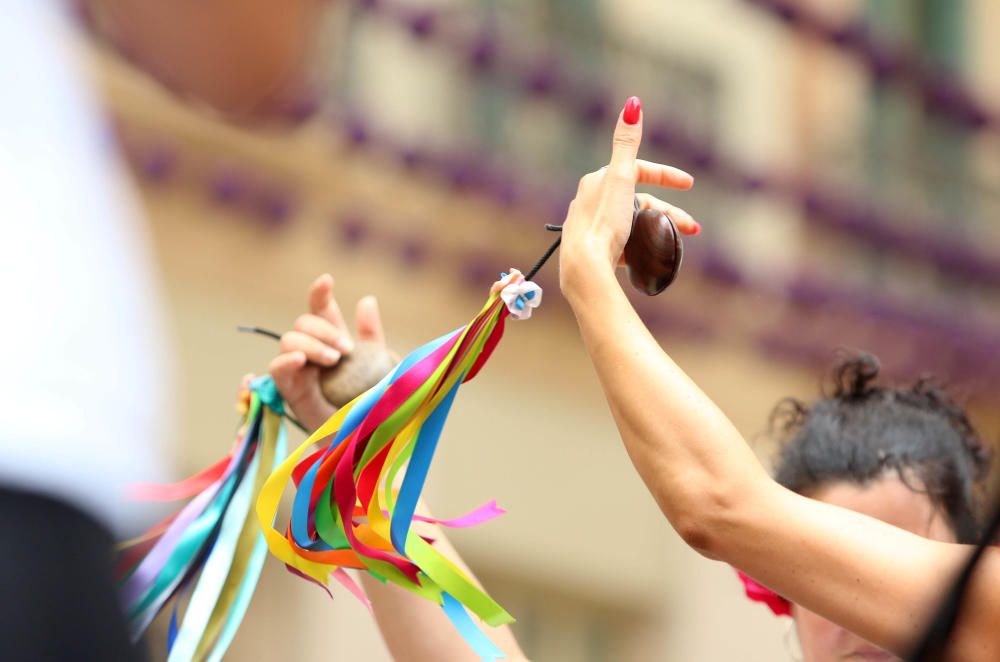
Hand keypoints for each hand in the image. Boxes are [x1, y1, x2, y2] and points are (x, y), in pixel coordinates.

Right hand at [269, 274, 387, 430]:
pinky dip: (285, 361)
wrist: (369, 438)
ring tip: (333, 359)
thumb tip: (366, 300)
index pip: (321, 311)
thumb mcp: (377, 365)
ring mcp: (300, 372)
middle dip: (323, 328)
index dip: (320, 294)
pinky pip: (276, 371)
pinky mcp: (291, 394)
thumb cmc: (373, 402)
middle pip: (303, 323)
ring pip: (289, 341)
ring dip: (311, 344)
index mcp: (334, 342)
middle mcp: (313, 354)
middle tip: (345, 349)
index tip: (327, 281)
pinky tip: (301, 359)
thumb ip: (370, 335)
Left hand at [559, 97, 698, 292]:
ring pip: (633, 223)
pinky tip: (651, 256)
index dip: (665, 175)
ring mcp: (592, 226)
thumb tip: (634, 103)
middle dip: (669, 212)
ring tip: (678, 242)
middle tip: (693, 229)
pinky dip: (640, 246)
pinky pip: (623, 244)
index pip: (638, 171)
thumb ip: (627, 142)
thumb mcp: (621, 177)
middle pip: (639, 201)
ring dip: (659, 230)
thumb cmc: (603, 221)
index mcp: (597, 181)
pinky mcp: (595, 250)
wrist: (584, 266)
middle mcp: (591, 201)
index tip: (689, 185)